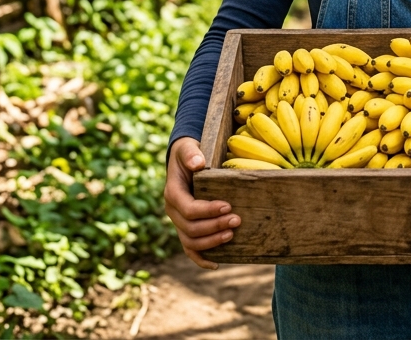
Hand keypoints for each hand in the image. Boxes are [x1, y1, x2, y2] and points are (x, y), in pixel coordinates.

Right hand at [165, 137, 239, 269]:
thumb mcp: (187, 148)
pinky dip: (201, 259)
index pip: (188, 209)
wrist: (183, 159)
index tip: (228, 206)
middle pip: (191, 228)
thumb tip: (198, 163)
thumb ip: (191, 154)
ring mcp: (178, 222)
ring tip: (232, 234)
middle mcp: (173, 211)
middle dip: (214, 226)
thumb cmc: (188, 152)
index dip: (207, 211)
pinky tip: (216, 263)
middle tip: (237, 220)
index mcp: (172, 193)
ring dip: (211, 242)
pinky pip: (190, 249)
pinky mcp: (186, 228)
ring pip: (191, 242)